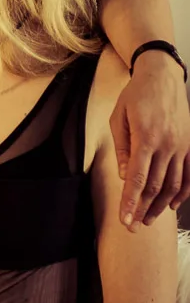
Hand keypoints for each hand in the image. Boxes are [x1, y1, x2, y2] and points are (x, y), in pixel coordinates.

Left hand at [110, 52, 189, 229]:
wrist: (162, 76)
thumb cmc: (135, 95)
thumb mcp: (119, 117)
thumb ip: (122, 147)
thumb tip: (123, 176)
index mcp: (146, 137)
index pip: (137, 178)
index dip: (130, 202)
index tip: (125, 220)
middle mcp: (166, 145)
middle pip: (155, 186)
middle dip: (143, 209)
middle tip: (132, 227)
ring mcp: (181, 146)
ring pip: (173, 185)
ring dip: (160, 205)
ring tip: (148, 219)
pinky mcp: (189, 145)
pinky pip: (188, 175)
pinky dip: (182, 193)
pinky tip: (172, 205)